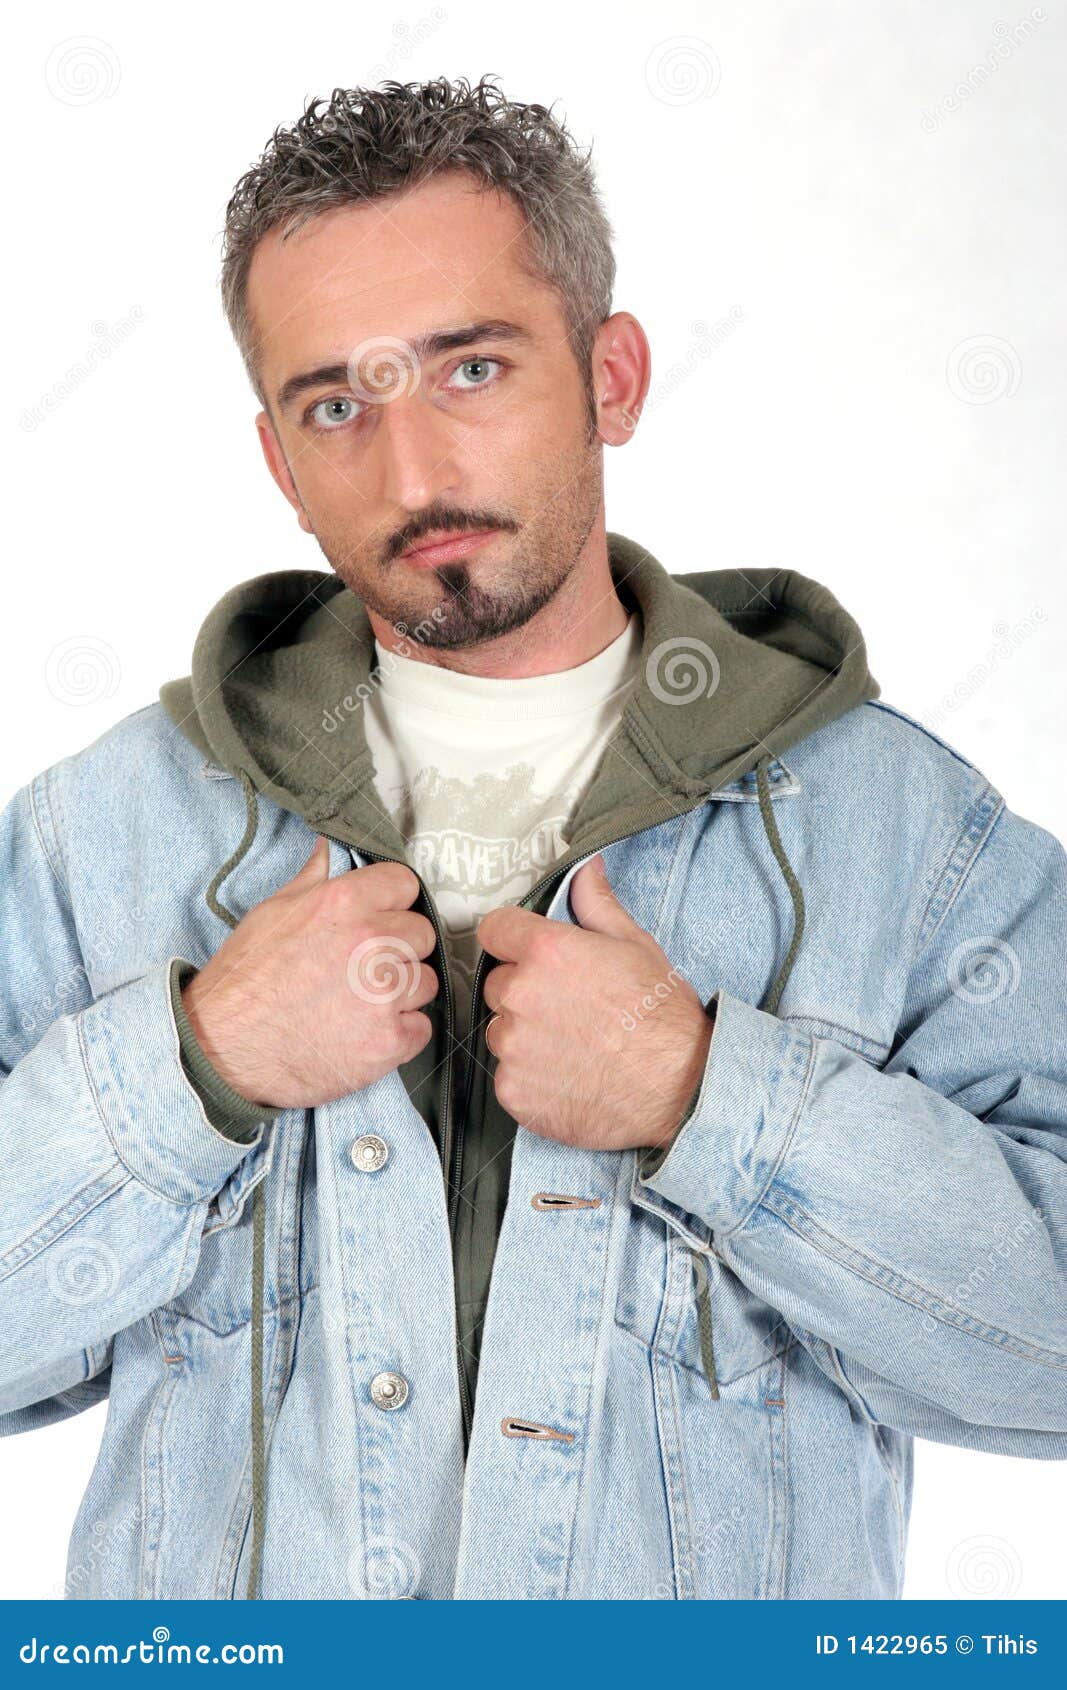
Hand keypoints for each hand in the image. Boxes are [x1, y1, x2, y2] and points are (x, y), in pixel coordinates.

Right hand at [181, 837, 437, 1107]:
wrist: (222, 1049)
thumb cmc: (243, 982)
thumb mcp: (270, 914)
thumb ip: (312, 881)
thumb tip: (329, 850)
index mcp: (343, 904)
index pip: (404, 884)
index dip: (393, 902)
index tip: (382, 918)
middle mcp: (371, 942)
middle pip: (422, 934)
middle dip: (400, 949)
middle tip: (366, 969)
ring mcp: (384, 994)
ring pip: (425, 982)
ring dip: (402, 993)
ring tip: (362, 1004)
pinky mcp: (389, 1040)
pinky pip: (421, 1028)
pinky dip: (400, 1033)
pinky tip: (366, 1033)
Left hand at [476, 853, 713, 1153]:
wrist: (680, 1090)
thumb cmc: (663, 1019)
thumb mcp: (635, 946)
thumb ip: (597, 904)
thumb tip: (585, 869)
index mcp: (546, 952)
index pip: (494, 929)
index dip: (513, 939)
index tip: (530, 953)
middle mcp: (521, 996)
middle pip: (499, 983)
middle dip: (526, 991)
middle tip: (570, 1007)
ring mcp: (513, 1047)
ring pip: (502, 1030)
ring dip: (526, 1035)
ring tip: (574, 1045)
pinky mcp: (513, 1090)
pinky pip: (508, 1074)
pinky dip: (531, 1076)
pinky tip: (570, 1075)